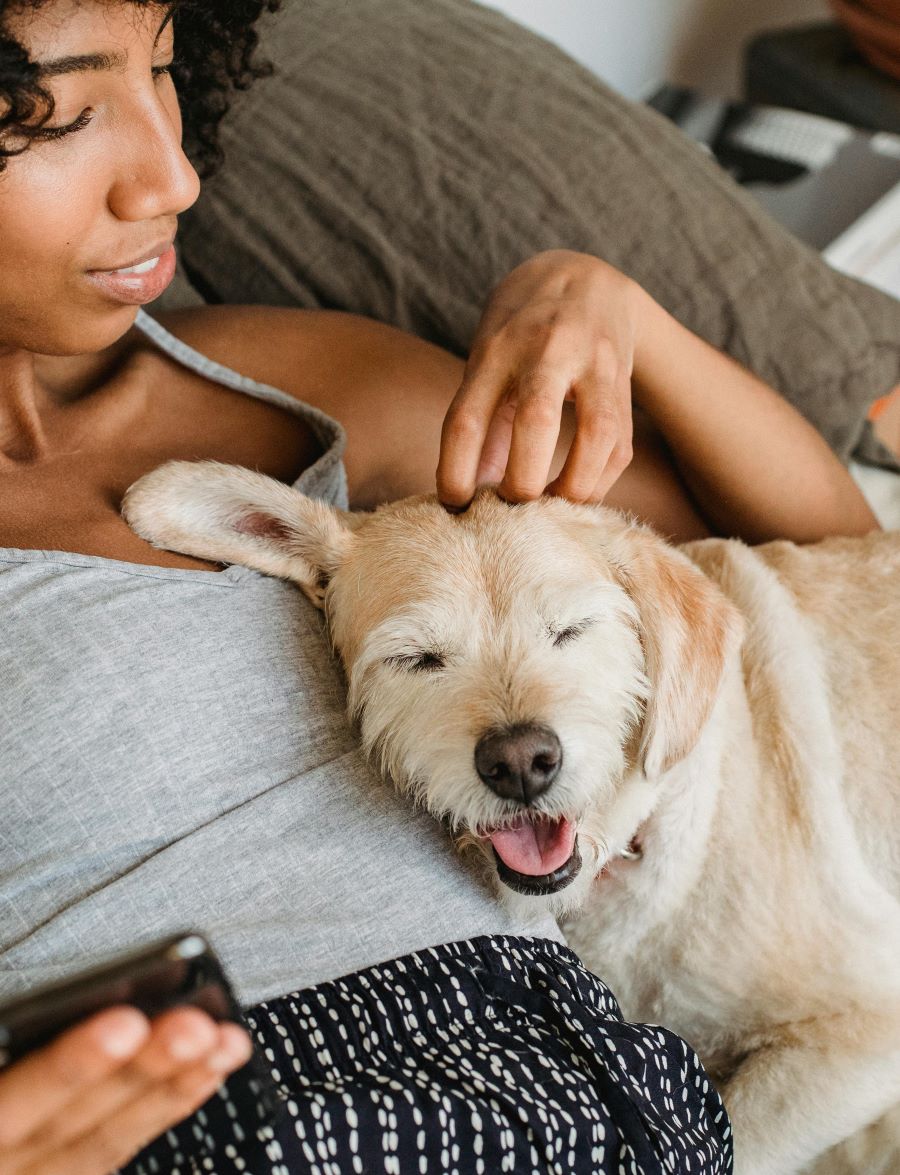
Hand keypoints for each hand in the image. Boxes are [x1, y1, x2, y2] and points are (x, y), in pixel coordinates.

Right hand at [0, 1005, 251, 1174]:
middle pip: (67, 1127)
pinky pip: (110, 1154)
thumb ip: (6, 1035)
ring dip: (168, 1090)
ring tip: (223, 1041)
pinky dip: (161, 1110)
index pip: (8, 1108)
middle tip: (196, 1026)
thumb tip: (37, 1012)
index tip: (125, 1021)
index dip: (68, 1067)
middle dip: (138, 1074)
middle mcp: (0, 1168)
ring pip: (101, 1144)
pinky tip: (206, 1073)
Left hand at [437, 251, 640, 507]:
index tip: (454, 505)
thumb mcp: (489, 361)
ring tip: (551, 509)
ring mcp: (595, 363)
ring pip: (597, 434)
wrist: (589, 278)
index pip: (466, 418)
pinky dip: (597, 482)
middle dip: (523, 481)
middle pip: (537, 420)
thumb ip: (481, 426)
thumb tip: (467, 499)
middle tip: (511, 506)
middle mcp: (548, 350)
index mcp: (497, 348)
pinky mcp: (625, 384)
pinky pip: (619, 447)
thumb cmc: (522, 331)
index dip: (455, 471)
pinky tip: (575, 494)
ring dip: (574, 487)